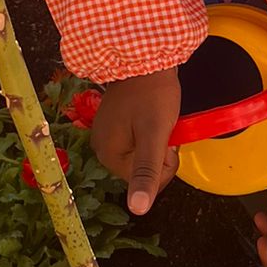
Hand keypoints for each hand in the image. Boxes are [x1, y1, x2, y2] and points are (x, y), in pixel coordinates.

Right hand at [92, 67, 180, 214]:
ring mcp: (108, 135)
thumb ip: (147, 172)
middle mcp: (103, 149)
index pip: (147, 183)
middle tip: (161, 125)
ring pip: (143, 155)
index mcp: (109, 155)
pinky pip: (138, 141)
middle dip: (159, 152)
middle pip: (143, 170)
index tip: (163, 137)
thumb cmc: (152, 93)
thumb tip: (138, 210)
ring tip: (157, 117)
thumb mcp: (155, 135)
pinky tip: (150, 114)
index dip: (164, 162)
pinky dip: (150, 131)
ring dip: (156, 141)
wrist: (144, 55)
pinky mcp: (115, 124)